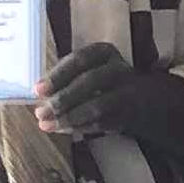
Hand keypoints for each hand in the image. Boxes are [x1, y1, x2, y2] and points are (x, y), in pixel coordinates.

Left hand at [34, 44, 176, 142]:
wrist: (145, 99)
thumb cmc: (103, 81)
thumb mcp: (89, 68)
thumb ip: (66, 77)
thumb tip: (40, 94)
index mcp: (105, 52)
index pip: (80, 60)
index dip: (58, 75)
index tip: (38, 90)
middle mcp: (120, 70)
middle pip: (90, 82)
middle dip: (63, 99)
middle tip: (41, 112)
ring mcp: (128, 93)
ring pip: (97, 106)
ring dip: (69, 117)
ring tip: (47, 125)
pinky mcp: (129, 115)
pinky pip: (102, 123)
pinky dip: (80, 127)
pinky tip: (62, 129)